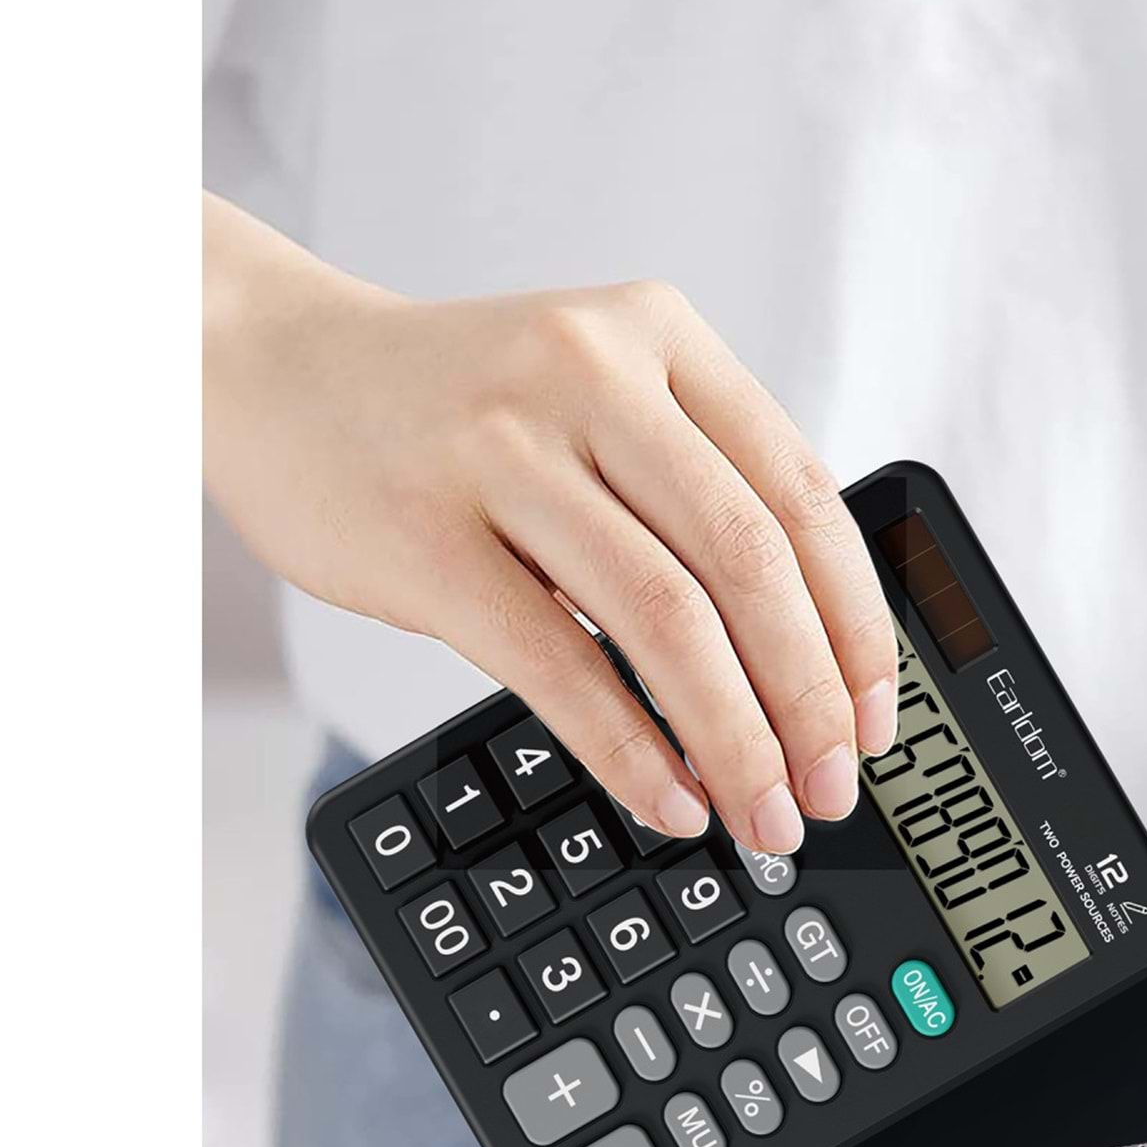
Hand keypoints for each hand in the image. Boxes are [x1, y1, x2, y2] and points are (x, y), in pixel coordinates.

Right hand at [204, 195, 896, 852]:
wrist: (273, 369)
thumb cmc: (448, 405)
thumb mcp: (590, 392)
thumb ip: (686, 482)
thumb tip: (792, 651)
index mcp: (657, 336)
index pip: (802, 494)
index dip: (855, 624)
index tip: (873, 718)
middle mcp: (591, 373)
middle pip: (749, 560)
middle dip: (808, 699)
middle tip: (828, 790)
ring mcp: (503, 450)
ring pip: (665, 617)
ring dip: (733, 739)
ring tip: (760, 811)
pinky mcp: (426, 536)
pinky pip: (556, 662)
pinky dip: (629, 747)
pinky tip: (666, 798)